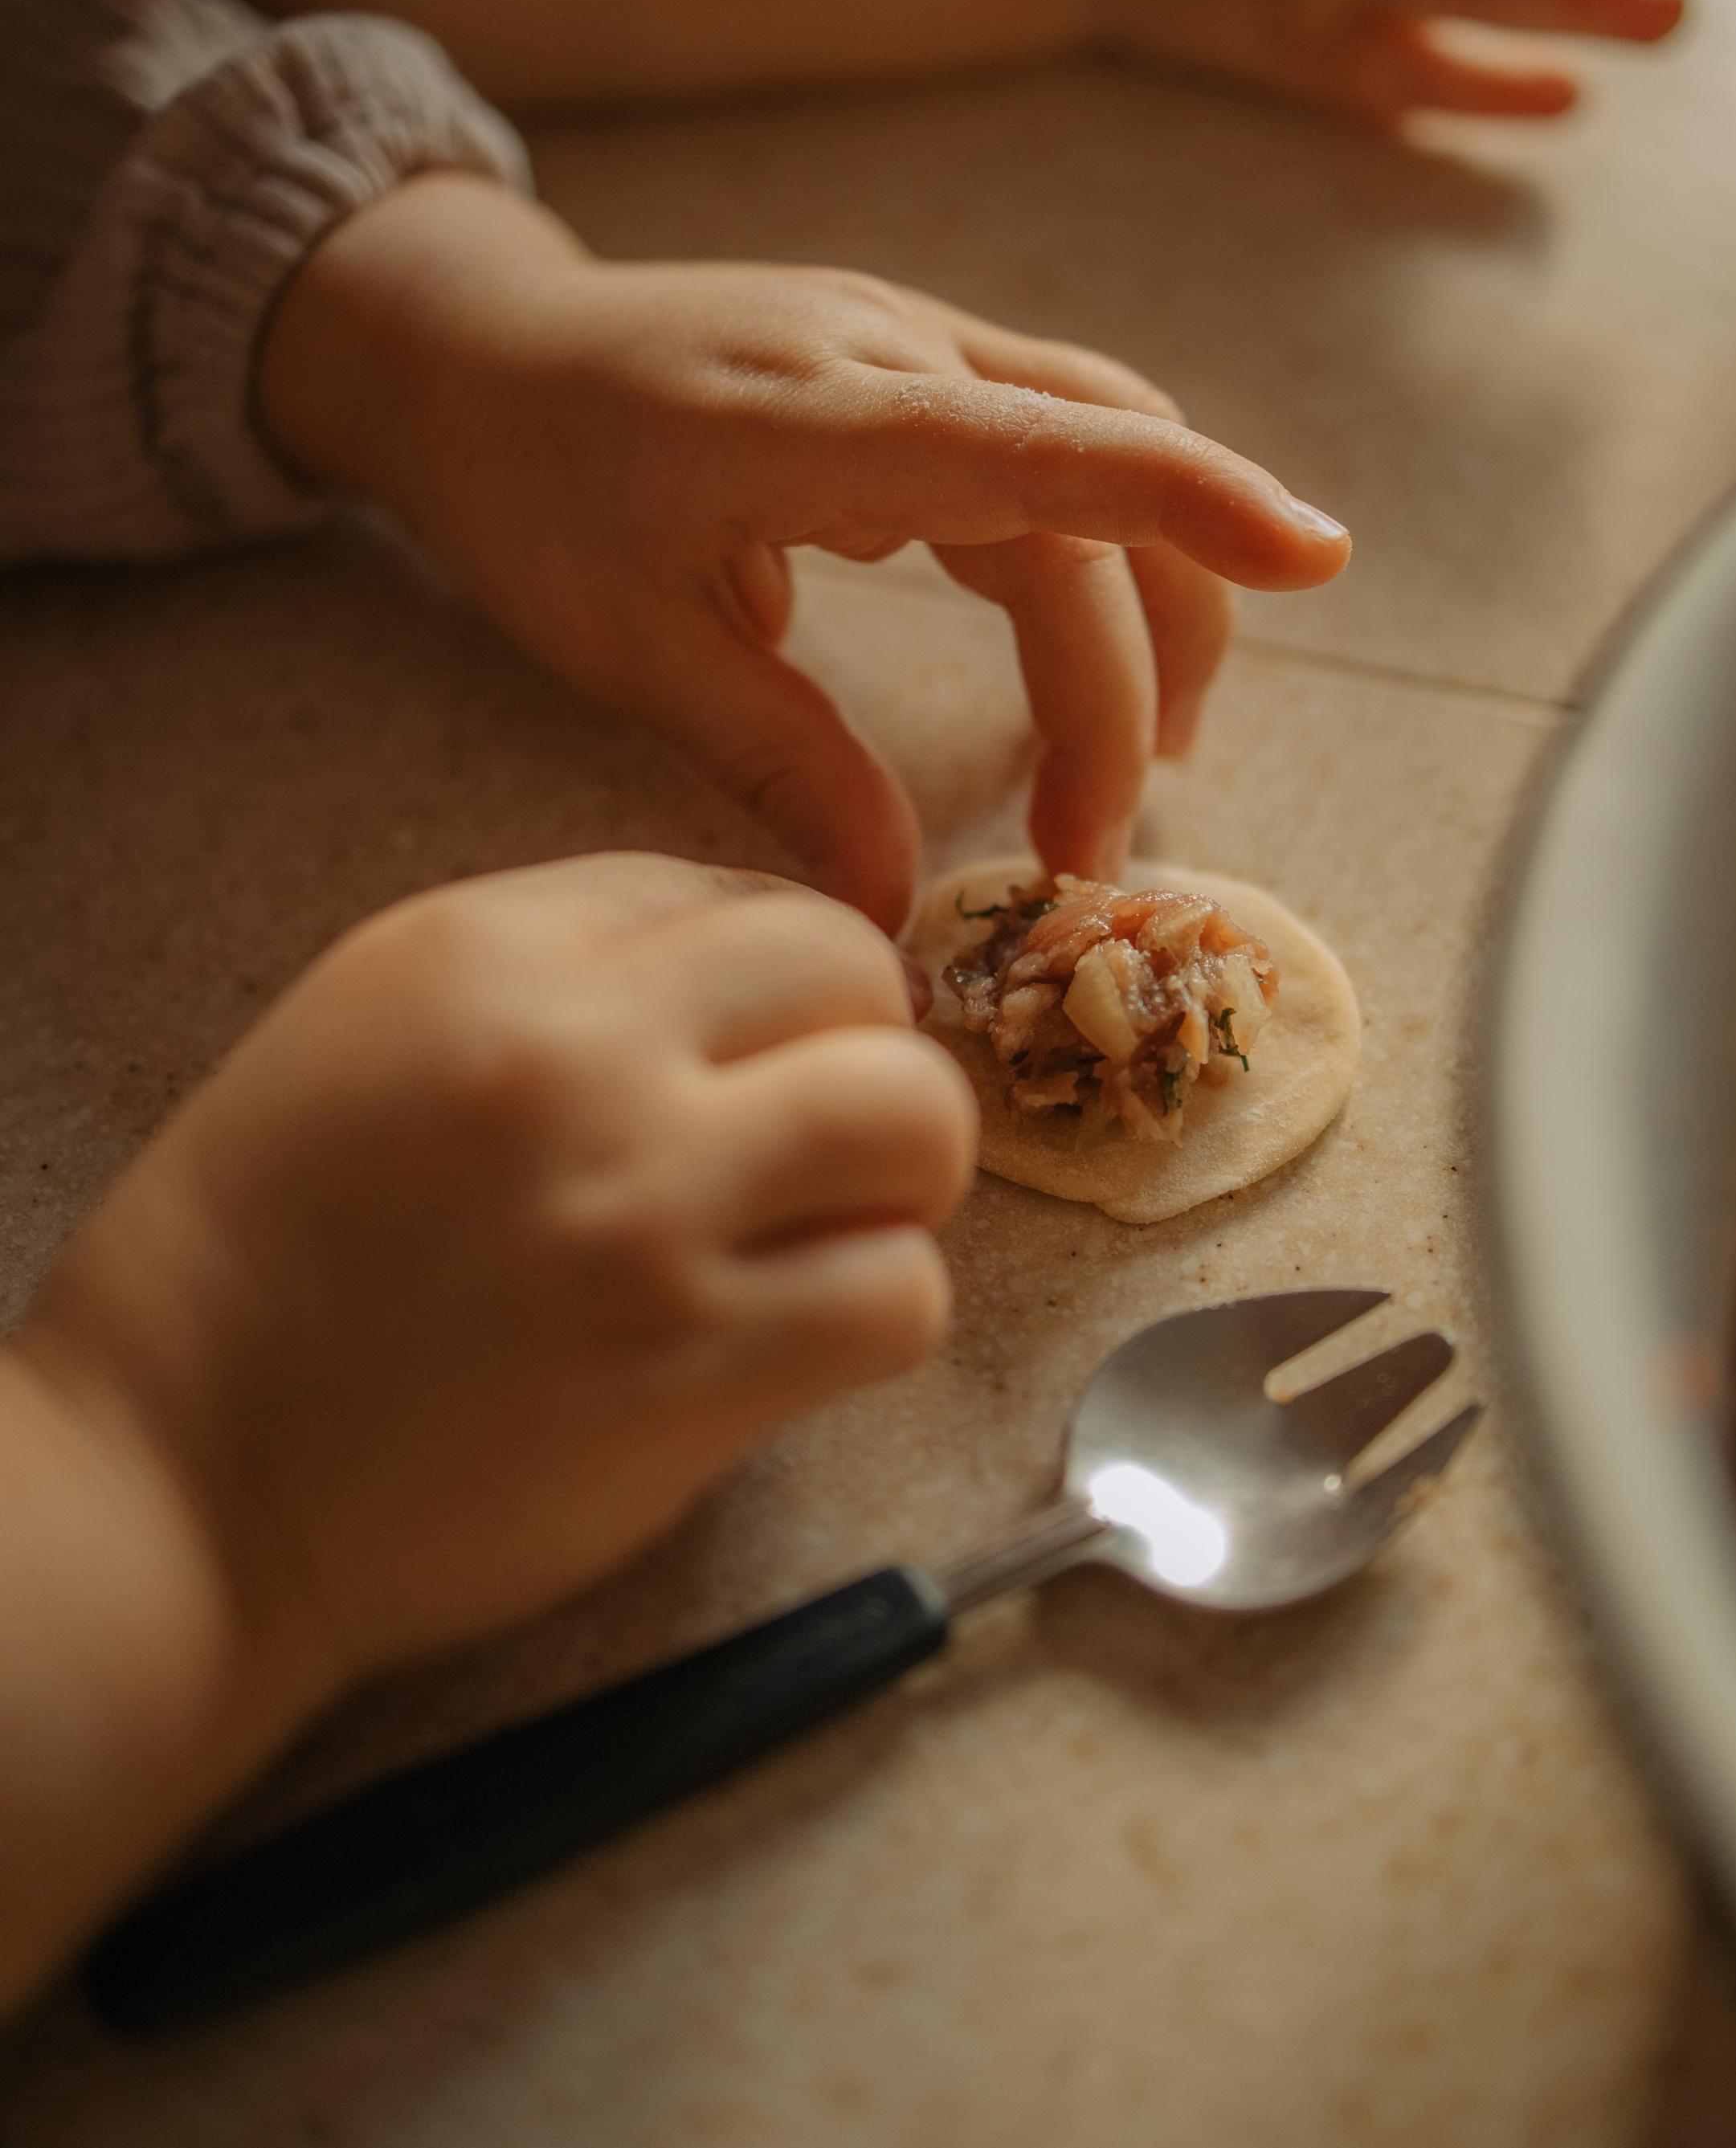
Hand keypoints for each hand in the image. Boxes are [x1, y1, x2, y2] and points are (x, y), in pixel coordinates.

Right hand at [19, 855, 971, 1702]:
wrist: (181, 1477)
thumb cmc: (271, 1253)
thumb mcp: (377, 1023)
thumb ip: (563, 964)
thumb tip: (760, 968)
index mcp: (491, 951)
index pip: (744, 894)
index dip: (783, 983)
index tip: (761, 1053)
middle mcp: (580, 1056)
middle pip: (858, 976)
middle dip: (865, 1053)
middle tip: (816, 1137)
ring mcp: (648, 1213)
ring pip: (918, 1123)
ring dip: (900, 1179)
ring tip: (830, 1229)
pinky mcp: (697, 1369)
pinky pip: (901, 1295)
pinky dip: (877, 1313)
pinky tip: (800, 1336)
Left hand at [258, 177, 1351, 929]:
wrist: (471, 346)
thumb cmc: (528, 487)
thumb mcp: (629, 645)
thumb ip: (779, 762)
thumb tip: (890, 901)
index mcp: (818, 415)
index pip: (1041, 449)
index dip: (1190, 501)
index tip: (1315, 558)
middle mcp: (895, 353)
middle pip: (1096, 488)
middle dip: (1132, 672)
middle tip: (1087, 846)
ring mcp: (915, 343)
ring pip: (1103, 448)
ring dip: (1154, 597)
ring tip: (1137, 761)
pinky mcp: (917, 364)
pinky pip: (1055, 440)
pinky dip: (1102, 546)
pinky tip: (1080, 654)